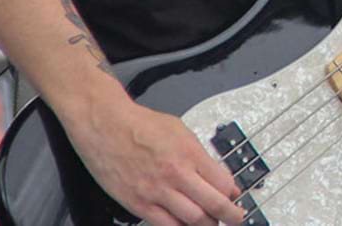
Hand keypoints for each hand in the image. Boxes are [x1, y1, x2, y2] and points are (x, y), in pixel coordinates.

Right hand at [63, 93, 242, 225]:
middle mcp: (176, 174)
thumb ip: (200, 154)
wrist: (106, 126)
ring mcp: (156, 191)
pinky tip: (185, 225)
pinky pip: (165, 224)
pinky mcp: (138, 203)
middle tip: (235, 217)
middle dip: (229, 215)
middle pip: (213, 205)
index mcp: (190, 154)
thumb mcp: (181, 131)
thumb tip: (216, 174)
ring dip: (206, 224)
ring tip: (211, 223)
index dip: (233, 194)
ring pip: (192, 219)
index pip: (223, 183)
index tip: (235, 197)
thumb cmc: (140, 125)